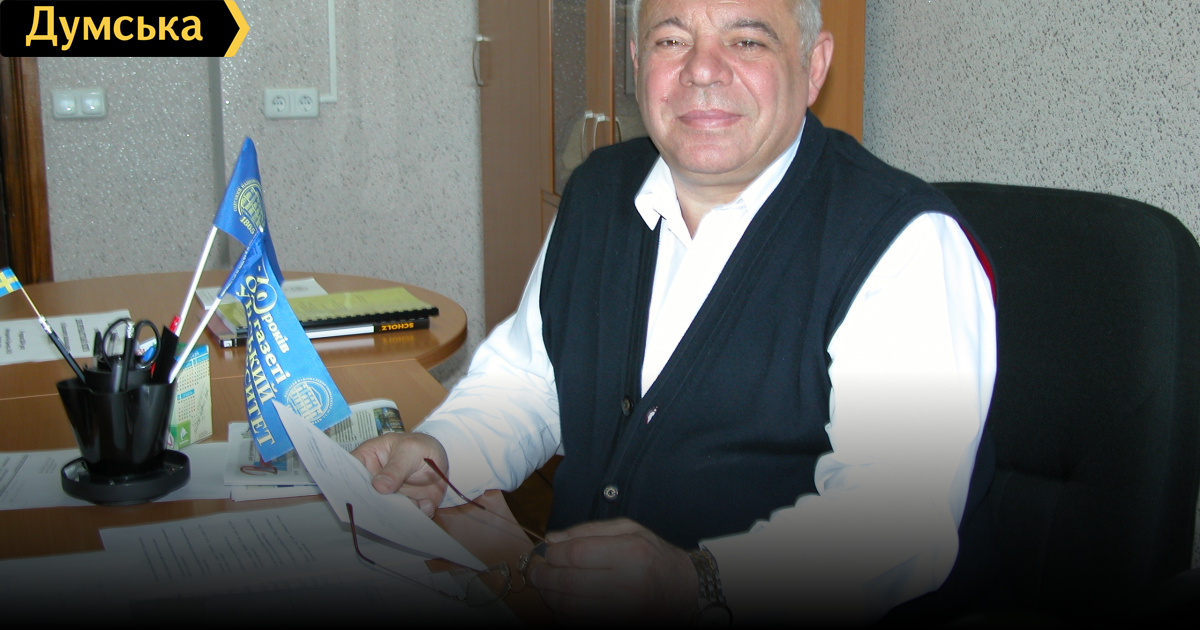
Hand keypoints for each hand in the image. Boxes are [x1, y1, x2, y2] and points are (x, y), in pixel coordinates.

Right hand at [350, 433, 447, 516]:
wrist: (440, 460)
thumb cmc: (419, 447)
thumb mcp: (409, 450)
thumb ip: (395, 468)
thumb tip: (378, 486)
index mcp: (366, 459)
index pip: (348, 471)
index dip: (346, 484)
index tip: (353, 496)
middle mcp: (372, 481)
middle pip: (363, 496)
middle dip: (373, 505)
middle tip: (384, 507)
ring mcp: (387, 496)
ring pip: (384, 511)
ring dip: (398, 512)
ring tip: (413, 504)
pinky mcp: (403, 507)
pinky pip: (406, 516)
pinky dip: (416, 514)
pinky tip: (426, 505)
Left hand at [529, 518, 697, 621]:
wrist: (685, 591)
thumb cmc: (655, 557)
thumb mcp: (630, 530)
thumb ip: (588, 531)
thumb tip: (552, 540)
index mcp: (630, 553)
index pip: (575, 554)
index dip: (552, 554)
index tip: (546, 553)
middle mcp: (628, 584)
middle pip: (569, 583)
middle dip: (544, 577)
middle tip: (536, 572)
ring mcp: (623, 611)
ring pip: (569, 607)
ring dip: (550, 597)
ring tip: (546, 587)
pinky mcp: (618, 625)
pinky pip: (578, 622)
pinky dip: (563, 613)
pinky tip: (563, 603)